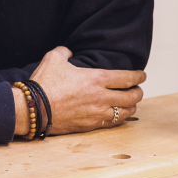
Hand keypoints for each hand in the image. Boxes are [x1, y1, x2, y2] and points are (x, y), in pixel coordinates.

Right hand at [14, 46, 144, 135]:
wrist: (35, 108)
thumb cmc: (45, 82)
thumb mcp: (54, 58)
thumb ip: (65, 51)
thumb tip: (69, 51)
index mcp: (95, 79)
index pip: (126, 78)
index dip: (137, 76)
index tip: (142, 75)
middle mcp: (100, 97)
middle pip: (131, 98)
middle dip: (138, 93)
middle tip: (138, 90)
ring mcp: (96, 114)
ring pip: (124, 113)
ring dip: (131, 108)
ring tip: (131, 104)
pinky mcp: (89, 125)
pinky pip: (110, 124)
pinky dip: (117, 119)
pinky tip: (116, 116)